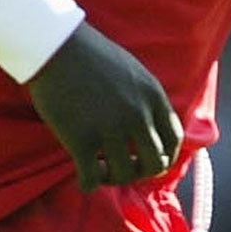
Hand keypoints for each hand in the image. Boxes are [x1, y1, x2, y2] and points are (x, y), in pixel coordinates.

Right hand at [26, 22, 183, 191]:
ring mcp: (111, 129)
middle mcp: (138, 115)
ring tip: (101, 171)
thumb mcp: (134, 71)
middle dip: (142, 172)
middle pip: (154, 163)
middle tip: (126, 169)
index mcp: (154, 97)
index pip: (175, 139)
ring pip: (124, 173)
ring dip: (114, 178)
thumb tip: (153, 124)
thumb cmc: (91, 56)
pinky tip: (84, 180)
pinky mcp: (82, 139)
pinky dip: (89, 184)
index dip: (166, 157)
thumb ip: (148, 98)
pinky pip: (92, 177)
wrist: (55, 47)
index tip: (153, 162)